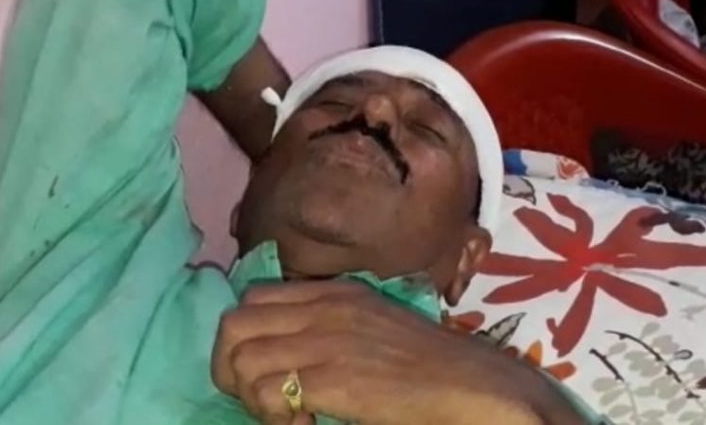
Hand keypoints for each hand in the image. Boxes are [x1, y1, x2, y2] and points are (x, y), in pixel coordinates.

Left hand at [212, 281, 581, 424]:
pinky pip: (268, 393)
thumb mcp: (374, 325)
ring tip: (290, 418)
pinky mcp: (333, 378)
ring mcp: (326, 341)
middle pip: (233, 325)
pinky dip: (275, 417)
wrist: (474, 386)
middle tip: (265, 401)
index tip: (268, 373)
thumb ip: (329, 326)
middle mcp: (323, 309)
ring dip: (254, 398)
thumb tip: (284, 354)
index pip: (253, 298)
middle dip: (232, 369)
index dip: (244, 339)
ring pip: (242, 362)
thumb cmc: (432, 366)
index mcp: (334, 293)